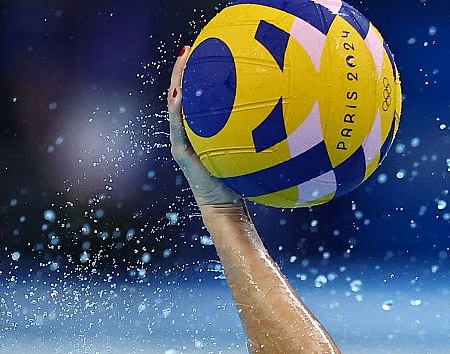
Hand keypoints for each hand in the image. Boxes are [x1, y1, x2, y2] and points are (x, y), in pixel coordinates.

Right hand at [167, 45, 242, 207]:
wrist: (225, 206)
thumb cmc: (239, 178)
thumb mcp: (243, 147)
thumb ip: (246, 130)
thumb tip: (274, 110)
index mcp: (198, 130)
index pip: (192, 97)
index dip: (193, 75)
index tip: (199, 52)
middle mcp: (186, 133)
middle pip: (179, 95)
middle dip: (181, 71)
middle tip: (187, 49)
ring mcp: (181, 142)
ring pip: (175, 106)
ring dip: (177, 83)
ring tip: (181, 62)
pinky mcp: (182, 153)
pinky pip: (178, 127)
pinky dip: (178, 111)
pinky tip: (180, 94)